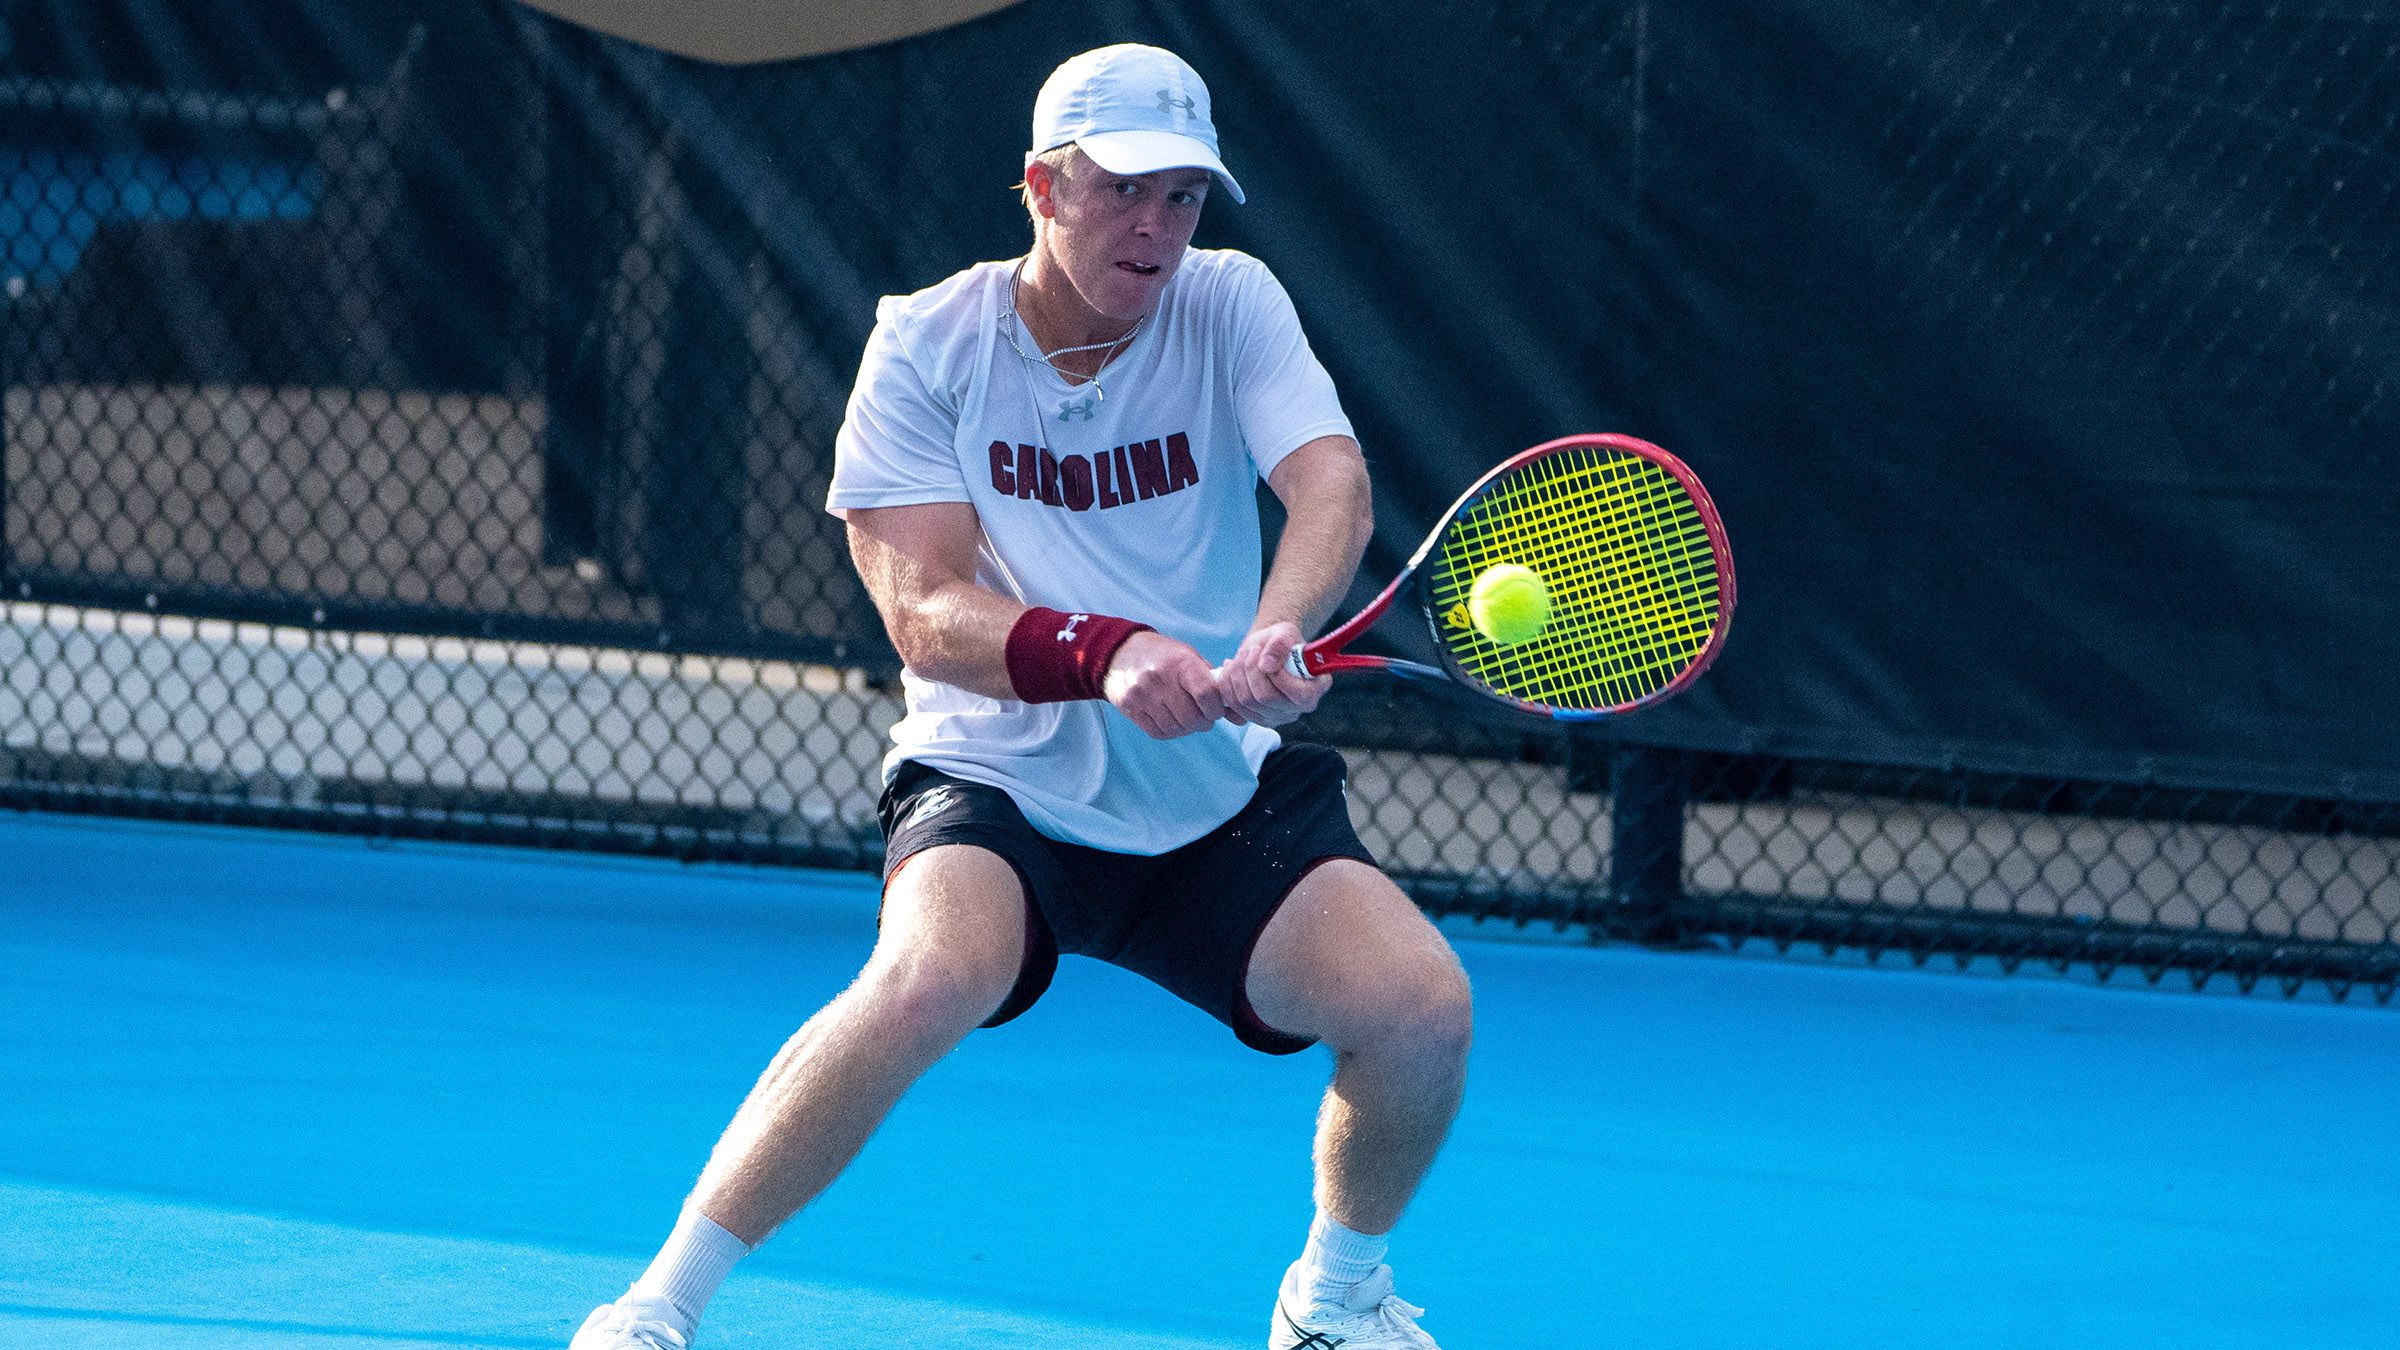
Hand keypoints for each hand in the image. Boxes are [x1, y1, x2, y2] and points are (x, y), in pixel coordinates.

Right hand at [1104, 630, 1236, 738]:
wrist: (1122, 653)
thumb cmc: (1165, 657)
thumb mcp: (1191, 660)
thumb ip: (1215, 687)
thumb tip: (1241, 718)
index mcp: (1181, 663)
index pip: (1207, 695)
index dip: (1217, 709)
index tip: (1216, 709)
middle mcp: (1161, 678)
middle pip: (1192, 718)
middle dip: (1203, 722)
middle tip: (1203, 716)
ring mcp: (1143, 695)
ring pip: (1176, 728)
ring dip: (1187, 728)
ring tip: (1186, 717)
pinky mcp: (1130, 708)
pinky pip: (1159, 732)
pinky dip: (1170, 731)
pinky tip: (1171, 719)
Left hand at [1215, 621, 1329, 727]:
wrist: (1266, 649)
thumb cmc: (1281, 642)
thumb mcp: (1285, 632)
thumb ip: (1280, 644)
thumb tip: (1266, 665)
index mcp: (1314, 690)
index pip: (1299, 695)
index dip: (1278, 675)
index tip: (1264, 652)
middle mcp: (1296, 709)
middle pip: (1265, 698)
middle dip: (1251, 669)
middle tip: (1250, 650)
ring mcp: (1274, 718)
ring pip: (1246, 701)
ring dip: (1236, 674)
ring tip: (1241, 655)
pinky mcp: (1254, 719)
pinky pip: (1233, 707)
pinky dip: (1226, 685)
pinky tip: (1230, 669)